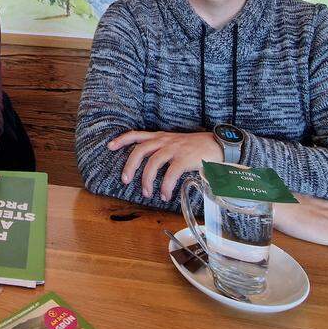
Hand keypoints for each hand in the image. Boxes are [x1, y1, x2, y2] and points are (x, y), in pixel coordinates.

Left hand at [108, 130, 222, 201]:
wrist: (217, 145)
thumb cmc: (196, 147)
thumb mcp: (175, 143)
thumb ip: (161, 149)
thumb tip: (148, 165)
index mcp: (161, 137)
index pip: (136, 134)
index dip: (122, 140)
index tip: (110, 146)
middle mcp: (165, 141)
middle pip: (140, 150)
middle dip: (130, 166)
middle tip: (125, 180)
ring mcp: (174, 149)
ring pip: (153, 163)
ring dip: (147, 180)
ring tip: (147, 193)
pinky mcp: (184, 159)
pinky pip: (170, 174)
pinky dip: (165, 186)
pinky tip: (165, 194)